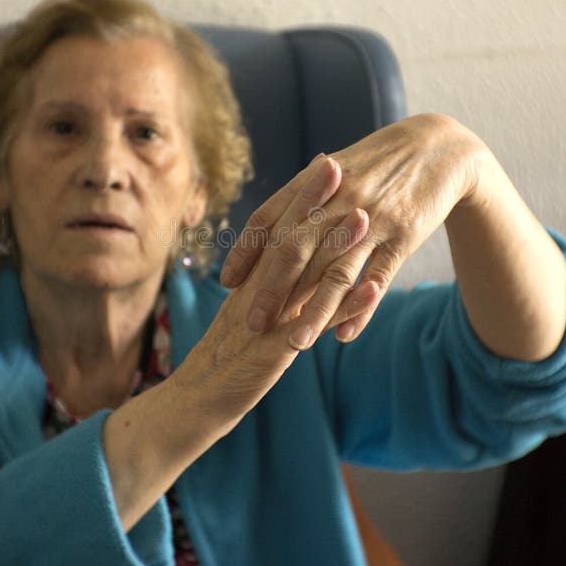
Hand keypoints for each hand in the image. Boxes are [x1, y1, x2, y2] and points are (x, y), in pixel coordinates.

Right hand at [179, 153, 373, 433]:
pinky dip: (344, 307)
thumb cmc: (222, 363)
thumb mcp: (244, 321)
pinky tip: (372, 291)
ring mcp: (264, 321)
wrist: (192, 402)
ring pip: (301, 276)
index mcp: (250, 282)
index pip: (277, 229)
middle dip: (313, 202)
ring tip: (363, 215)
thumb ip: (266, 293)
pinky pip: (313, 326)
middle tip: (337, 164)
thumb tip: (289, 267)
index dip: (300, 196)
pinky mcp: (272, 352)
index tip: (324, 163)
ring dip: (334, 245)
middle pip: (287, 238)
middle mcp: (256, 293)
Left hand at [220, 114, 483, 345]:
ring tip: (295, 344)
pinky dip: (360, 309)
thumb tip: (268, 233)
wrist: (437, 148)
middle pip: (295, 250)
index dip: (245, 251)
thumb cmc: (376, 164)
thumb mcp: (334, 172)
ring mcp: (370, 219)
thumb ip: (301, 200)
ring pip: (336, 272)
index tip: (227, 283)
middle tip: (251, 325)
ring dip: (314, 312)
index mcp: (313, 182)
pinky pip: (377, 278)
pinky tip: (343, 336)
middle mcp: (337, 200)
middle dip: (271, 290)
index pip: (268, 218)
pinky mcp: (402, 236)